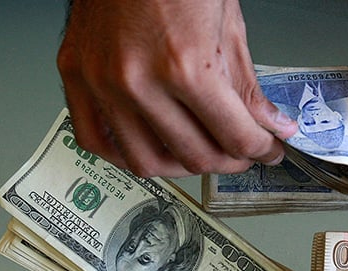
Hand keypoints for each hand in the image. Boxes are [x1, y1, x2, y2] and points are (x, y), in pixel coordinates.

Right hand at [57, 0, 297, 177]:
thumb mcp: (228, 27)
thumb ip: (247, 87)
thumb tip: (270, 125)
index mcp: (185, 65)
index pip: (235, 137)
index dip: (262, 149)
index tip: (269, 149)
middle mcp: (138, 81)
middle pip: (195, 156)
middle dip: (230, 160)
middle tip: (242, 152)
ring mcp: (102, 82)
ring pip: (147, 161)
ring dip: (184, 165)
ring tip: (202, 152)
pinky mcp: (76, 77)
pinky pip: (96, 141)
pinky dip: (128, 154)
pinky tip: (153, 147)